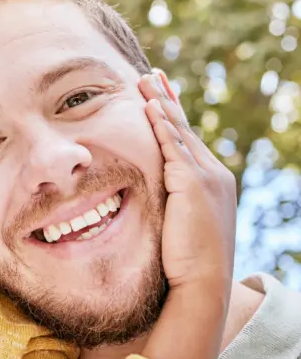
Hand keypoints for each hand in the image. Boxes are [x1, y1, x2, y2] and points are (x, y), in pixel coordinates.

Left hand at [138, 70, 236, 291]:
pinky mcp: (193, 183)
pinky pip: (173, 147)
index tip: (158, 96)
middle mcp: (213, 173)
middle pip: (184, 127)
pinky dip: (161, 125)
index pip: (187, 140)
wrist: (202, 283)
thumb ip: (167, 205)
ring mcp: (206, 176)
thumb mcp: (176, 225)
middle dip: (166, 99)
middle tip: (152, 74)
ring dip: (160, 102)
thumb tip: (148, 200)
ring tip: (146, 79)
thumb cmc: (184, 262)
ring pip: (178, 131)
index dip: (171, 116)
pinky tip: (149, 107)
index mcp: (211, 182)